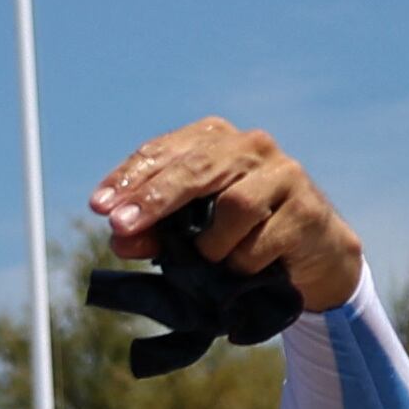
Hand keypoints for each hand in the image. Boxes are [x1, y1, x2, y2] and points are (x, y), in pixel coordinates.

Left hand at [92, 118, 361, 314]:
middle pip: (195, 168)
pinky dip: (243, 264)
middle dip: (154, 198)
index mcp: (213, 141)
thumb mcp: (187, 234)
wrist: (310, 257)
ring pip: (233, 206)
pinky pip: (259, 243)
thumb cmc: (237, 239)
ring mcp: (283, 173)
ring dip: (212, 246)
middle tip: (119, 226)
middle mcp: (250, 146)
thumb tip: (120, 238)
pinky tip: (249, 267)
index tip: (98, 207)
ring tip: (216, 260)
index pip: (163, 151)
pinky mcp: (306, 208)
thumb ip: (152, 234)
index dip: (129, 178)